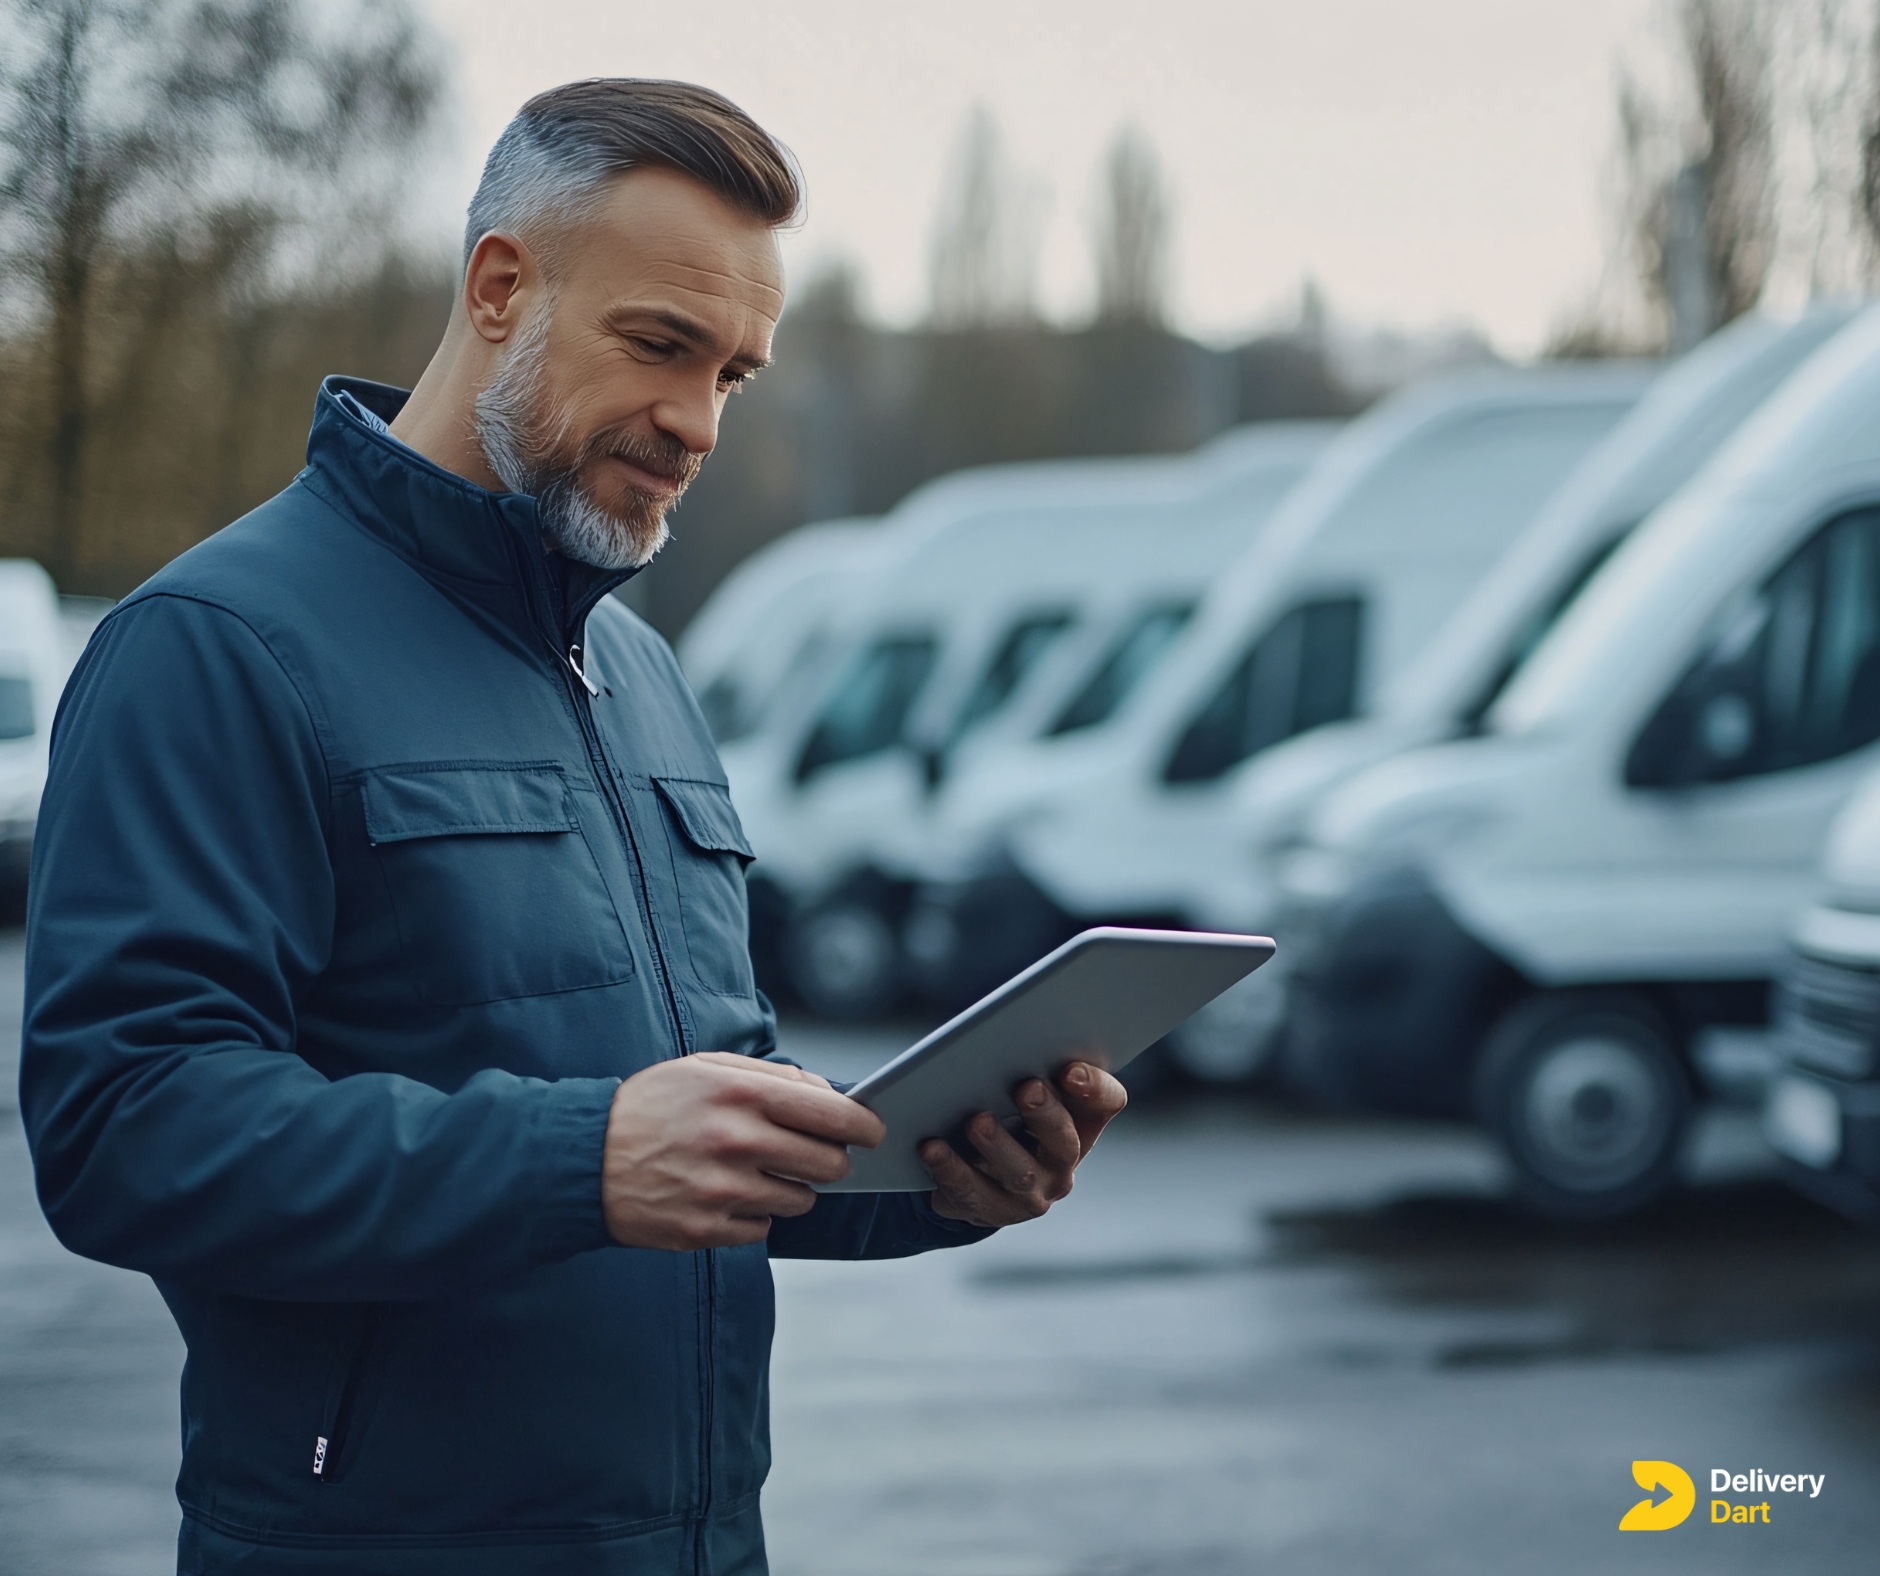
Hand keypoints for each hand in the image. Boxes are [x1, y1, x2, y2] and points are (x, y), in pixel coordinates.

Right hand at [602, 1053, 885, 1249]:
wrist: (584, 1157)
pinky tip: (724, 1195)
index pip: (832, 1113)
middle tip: (813, 1154)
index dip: (863, 1125)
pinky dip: (754, 1214)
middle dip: (829, 1160)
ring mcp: (720, 1190)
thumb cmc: (655, 1106)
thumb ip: (773, 1077)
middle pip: (828, 1163)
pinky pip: (763, 1228)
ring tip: (754, 1171)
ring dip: (790, 1188)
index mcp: (740, 1093)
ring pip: (801, 1200)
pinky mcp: (705, 1229)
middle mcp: (735, 1141)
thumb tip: (831, 1096)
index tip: (872, 1130)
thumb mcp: (708, 1068)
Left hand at [920, 1061, 1127, 1227]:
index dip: (1094, 1088)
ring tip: (976, 1122)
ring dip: (998, 1145)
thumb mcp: (1021, 1093)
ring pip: (1020, 1173)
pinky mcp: (991, 1210)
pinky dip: (950, 1169)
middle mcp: (1061, 1162)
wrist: (975, 1177)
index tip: (1070, 1070)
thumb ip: (1026, 1066)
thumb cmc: (1002, 1115)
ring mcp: (1030, 1193)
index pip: (1106, 1103)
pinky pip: (971, 1193)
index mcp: (1079, 1123)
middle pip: (1065, 1141)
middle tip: (1027, 1087)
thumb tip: (1003, 1038)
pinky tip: (932, 1148)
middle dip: (1046, 1114)